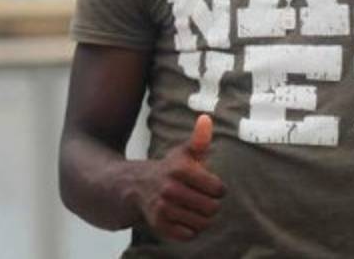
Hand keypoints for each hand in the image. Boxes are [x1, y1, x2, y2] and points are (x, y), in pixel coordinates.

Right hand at [132, 114, 225, 240]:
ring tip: (195, 210)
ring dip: (202, 219)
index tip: (211, 187)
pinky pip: (188, 235)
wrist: (135, 186)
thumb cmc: (169, 169)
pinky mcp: (158, 224)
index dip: (218, 190)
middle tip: (204, 200)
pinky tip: (185, 219)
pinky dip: (190, 230)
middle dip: (211, 205)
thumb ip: (200, 139)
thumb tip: (206, 118)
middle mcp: (170, 189)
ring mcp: (163, 208)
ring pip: (201, 223)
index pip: (218, 189)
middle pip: (212, 208)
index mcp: (180, 169)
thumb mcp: (184, 153)